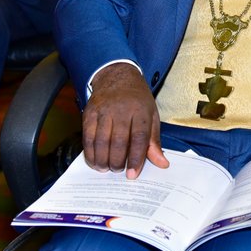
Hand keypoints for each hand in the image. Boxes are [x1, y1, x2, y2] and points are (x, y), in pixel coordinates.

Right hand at [85, 63, 167, 177]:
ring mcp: (104, 110)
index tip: (132, 174)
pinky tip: (94, 160)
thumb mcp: (152, 116)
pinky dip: (90, 152)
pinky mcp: (89, 112)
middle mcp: (122, 110)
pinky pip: (87, 136)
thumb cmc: (137, 99)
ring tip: (106, 168)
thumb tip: (162, 163)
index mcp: (141, 111)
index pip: (139, 138)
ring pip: (101, 141)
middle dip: (117, 161)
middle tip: (118, 170)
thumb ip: (154, 141)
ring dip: (102, 159)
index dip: (136, 158)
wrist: (117, 76)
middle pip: (119, 141)